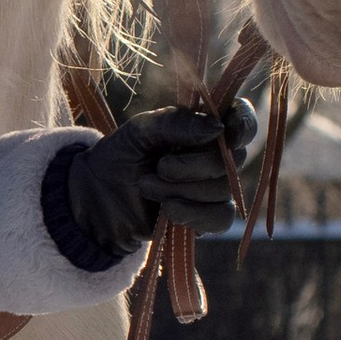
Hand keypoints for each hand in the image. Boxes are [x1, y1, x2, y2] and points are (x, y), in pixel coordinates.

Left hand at [50, 99, 260, 264]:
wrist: (97, 198)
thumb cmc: (120, 155)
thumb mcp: (140, 130)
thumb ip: (175, 123)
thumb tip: (216, 128)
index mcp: (204, 127)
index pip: (242, 120)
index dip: (243, 125)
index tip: (226, 133)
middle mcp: (216, 157)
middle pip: (233, 160)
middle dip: (194, 166)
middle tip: (159, 167)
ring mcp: (213, 189)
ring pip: (223, 190)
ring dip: (182, 190)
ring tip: (148, 186)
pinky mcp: (206, 219)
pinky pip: (220, 218)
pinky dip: (192, 214)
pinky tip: (167, 211)